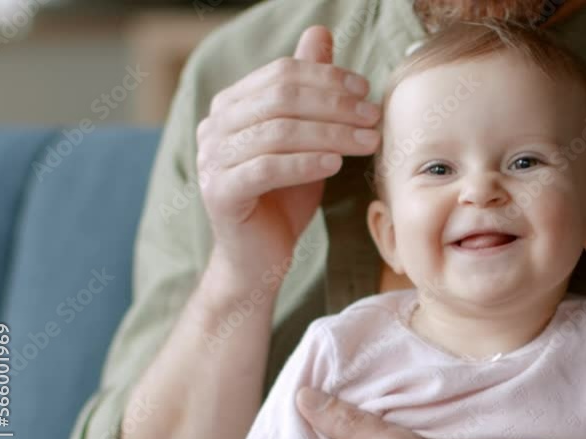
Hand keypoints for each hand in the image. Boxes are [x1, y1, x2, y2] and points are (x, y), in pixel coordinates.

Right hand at [195, 26, 380, 293]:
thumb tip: (320, 33)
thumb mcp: (304, 139)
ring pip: (279, 131)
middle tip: (374, 116)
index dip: (328, 78)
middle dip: (335, 104)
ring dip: (331, 133)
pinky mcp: (220, 192)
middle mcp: (213, 126)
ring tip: (368, 141)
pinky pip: (267, 167)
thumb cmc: (283, 199)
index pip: (282, 74)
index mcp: (231, 105)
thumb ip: (308, 90)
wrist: (258, 259)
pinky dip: (306, 162)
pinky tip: (336, 164)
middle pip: (281, 99)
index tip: (366, 91)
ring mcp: (211, 159)